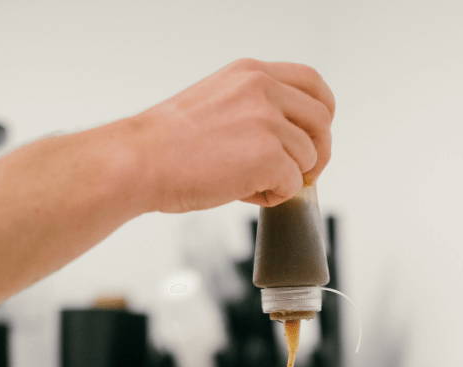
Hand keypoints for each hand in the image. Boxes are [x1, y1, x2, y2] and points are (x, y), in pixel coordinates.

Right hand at [132, 58, 334, 212]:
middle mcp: (264, 89)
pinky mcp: (269, 156)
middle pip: (322, 121)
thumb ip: (254, 110)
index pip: (312, 83)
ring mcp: (268, 122)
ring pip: (308, 158)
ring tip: (249, 184)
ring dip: (286, 179)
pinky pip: (292, 185)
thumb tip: (287, 141)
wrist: (141, 161)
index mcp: (251, 74)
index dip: (321, 114)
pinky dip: (273, 197)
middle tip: (299, 175)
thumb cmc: (168, 145)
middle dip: (317, 153)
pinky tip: (243, 193)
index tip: (312, 137)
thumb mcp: (216, 103)